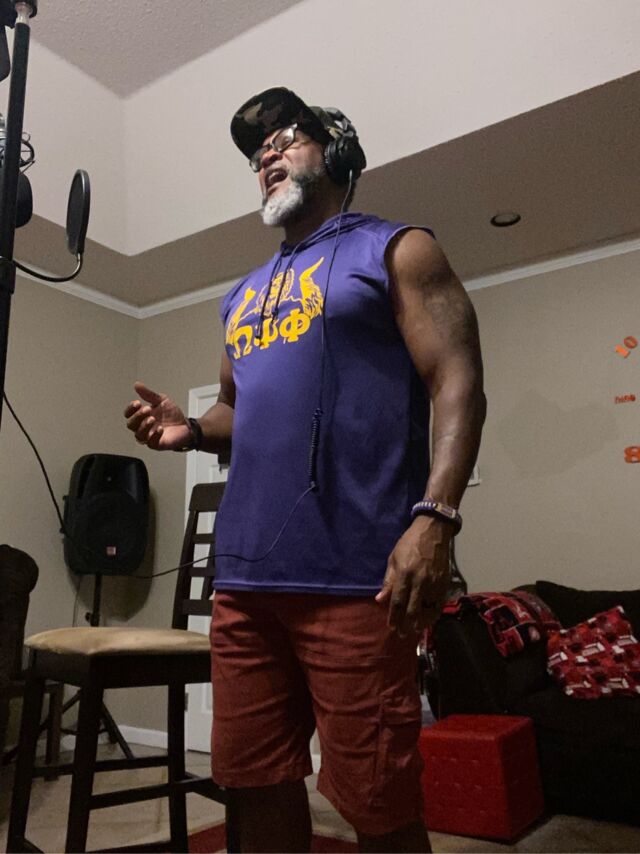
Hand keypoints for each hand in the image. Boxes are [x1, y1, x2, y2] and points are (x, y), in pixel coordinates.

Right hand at [124, 381, 191, 450]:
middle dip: (137, 416)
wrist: (186, 425)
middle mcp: (143, 427)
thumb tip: (137, 384)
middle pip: (131, 425)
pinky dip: (154, 436)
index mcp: (141, 416)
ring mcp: (149, 437)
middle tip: (147, 409)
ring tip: (152, 418)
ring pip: (139, 435)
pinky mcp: (158, 445)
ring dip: (144, 426)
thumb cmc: (172, 414)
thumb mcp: (161, 400)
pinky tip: (160, 429)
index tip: (137, 403)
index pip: (128, 414)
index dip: (130, 409)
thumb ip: (149, 394)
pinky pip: (151, 443)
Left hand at [375, 515, 452, 635]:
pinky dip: (434, 614)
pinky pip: (439, 604)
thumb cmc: (409, 543)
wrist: (433, 531)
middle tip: (402, 634)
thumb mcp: (393, 558)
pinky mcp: (444, 582)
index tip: (391, 627)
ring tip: (415, 631)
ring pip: (428, 609)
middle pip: (413, 609)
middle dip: (406, 624)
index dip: (394, 616)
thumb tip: (380, 600)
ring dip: (421, 623)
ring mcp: (434, 582)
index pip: (398, 601)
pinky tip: (429, 621)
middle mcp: (420, 581)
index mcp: (405, 574)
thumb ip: (388, 581)